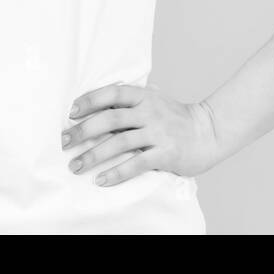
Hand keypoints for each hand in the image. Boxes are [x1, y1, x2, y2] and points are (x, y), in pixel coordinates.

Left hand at [61, 83, 219, 186]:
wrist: (209, 132)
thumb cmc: (177, 118)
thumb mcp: (155, 100)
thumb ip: (132, 101)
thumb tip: (100, 102)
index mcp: (145, 97)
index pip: (112, 93)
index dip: (90, 100)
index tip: (71, 112)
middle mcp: (150, 112)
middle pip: (110, 118)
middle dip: (83, 131)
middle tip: (64, 142)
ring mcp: (158, 133)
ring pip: (119, 143)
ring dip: (93, 155)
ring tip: (76, 166)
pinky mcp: (166, 154)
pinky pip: (136, 164)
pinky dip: (116, 172)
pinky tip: (101, 180)